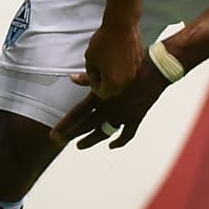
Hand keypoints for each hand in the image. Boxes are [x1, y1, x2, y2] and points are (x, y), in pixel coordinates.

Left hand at [51, 56, 167, 150]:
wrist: (155, 67)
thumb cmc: (127, 62)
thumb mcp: (103, 67)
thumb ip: (87, 77)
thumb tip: (72, 78)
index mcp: (98, 97)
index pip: (76, 115)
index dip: (64, 126)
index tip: (53, 135)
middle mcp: (108, 109)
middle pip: (86, 126)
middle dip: (71, 135)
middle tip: (59, 141)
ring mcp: (123, 115)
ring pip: (104, 133)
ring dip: (90, 140)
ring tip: (79, 145)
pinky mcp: (136, 117)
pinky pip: (127, 134)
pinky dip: (119, 141)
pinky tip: (111, 146)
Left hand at [76, 19, 142, 97]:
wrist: (121, 24)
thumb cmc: (105, 40)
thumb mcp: (90, 59)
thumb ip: (88, 73)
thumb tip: (81, 79)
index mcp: (114, 82)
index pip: (101, 93)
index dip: (93, 84)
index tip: (90, 74)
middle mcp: (127, 79)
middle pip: (113, 89)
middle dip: (104, 81)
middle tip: (97, 69)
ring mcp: (135, 71)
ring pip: (122, 80)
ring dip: (114, 75)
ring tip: (106, 60)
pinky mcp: (140, 62)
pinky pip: (129, 70)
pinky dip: (122, 66)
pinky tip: (116, 55)